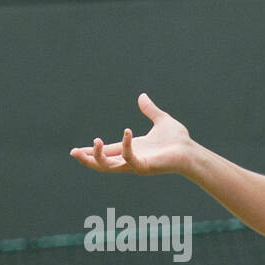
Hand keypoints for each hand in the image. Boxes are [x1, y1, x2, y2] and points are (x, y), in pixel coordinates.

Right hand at [70, 94, 192, 176]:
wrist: (191, 151)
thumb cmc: (178, 141)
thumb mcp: (161, 120)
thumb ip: (150, 110)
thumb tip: (142, 97)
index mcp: (131, 149)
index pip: (106, 152)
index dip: (91, 152)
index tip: (75, 150)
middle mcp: (131, 159)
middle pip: (102, 164)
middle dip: (87, 159)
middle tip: (73, 152)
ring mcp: (137, 165)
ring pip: (110, 167)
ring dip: (98, 157)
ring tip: (94, 141)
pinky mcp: (145, 167)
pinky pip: (129, 159)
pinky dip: (126, 146)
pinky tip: (127, 132)